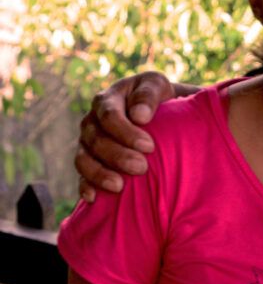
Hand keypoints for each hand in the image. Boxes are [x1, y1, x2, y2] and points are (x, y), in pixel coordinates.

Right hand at [75, 72, 187, 200]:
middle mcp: (93, 121)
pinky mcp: (89, 161)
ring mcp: (88, 142)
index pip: (109, 116)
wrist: (161, 112)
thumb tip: (139, 116)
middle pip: (96, 140)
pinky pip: (81, 175)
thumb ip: (148, 95)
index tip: (149, 147)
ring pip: (83, 159)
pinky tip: (93, 198)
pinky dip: (85, 186)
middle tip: (141, 168)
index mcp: (108, 100)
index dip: (126, 132)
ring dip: (99, 174)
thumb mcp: (158, 86)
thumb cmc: (161, 97)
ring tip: (120, 187)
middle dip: (117, 156)